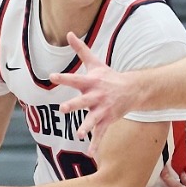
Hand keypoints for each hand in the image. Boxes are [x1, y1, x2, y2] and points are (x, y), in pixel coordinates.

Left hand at [51, 34, 137, 148]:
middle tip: (63, 109)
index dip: (64, 78)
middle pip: (82, 101)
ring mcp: (102, 109)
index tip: (52, 76)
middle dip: (74, 105)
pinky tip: (90, 153)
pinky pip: (101, 133)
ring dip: (86, 127)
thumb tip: (68, 32)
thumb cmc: (109, 76)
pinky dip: (96, 144)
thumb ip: (80, 49)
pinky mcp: (108, 120)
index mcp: (91, 82)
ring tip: (79, 134)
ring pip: (92, 120)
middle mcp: (96, 96)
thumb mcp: (95, 62)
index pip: (75, 79)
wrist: (133, 89)